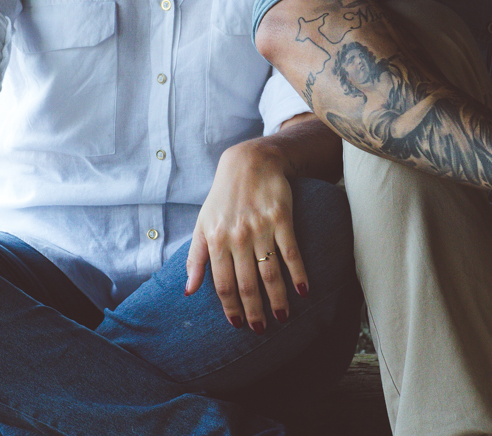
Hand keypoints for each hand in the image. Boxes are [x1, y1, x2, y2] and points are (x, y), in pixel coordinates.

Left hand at [185, 141, 307, 333]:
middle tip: (261, 330)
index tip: (238, 325)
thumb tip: (188, 290)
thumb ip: (196, 258)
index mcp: (216, 240)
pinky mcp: (282, 218)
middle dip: (254, 310)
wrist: (249, 162)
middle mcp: (237, 236)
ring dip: (277, 298)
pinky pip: (291, 252)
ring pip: (270, 272)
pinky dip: (298, 273)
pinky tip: (303, 290)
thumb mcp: (202, 224)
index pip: (222, 283)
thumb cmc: (223, 197)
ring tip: (283, 317)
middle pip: (247, 283)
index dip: (230, 307)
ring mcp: (261, 227)